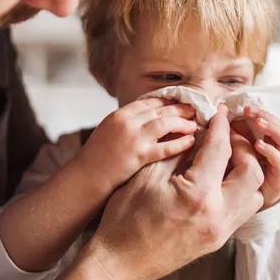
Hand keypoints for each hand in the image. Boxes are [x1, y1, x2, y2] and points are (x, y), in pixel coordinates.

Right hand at [76, 98, 197, 192]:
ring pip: (165, 123)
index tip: (182, 103)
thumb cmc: (96, 160)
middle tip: (195, 110)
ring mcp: (132, 138)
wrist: (84, 178)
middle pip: (160, 109)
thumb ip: (128, 124)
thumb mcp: (109, 132)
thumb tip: (151, 121)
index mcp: (119, 114)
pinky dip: (179, 143)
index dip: (169, 101)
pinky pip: (164, 147)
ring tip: (195, 125)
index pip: (150, 101)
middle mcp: (126, 122)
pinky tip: (190, 142)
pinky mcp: (137, 155)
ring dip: (183, 123)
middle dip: (180, 109)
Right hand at [87, 105, 264, 279]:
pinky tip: (221, 178)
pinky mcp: (217, 240)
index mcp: (198, 196)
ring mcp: (220, 232)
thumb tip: (197, 132)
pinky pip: (241, 211)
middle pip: (252, 172)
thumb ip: (177, 151)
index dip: (220, 126)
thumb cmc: (125, 219)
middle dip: (243, 148)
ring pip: (253, 195)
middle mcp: (217, 216)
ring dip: (246, 172)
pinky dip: (238, 190)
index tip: (219, 112)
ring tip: (227, 156)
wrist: (120, 263)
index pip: (220, 150)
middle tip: (226, 134)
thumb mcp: (147, 175)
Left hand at [241, 105, 279, 209]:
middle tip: (252, 111)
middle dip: (269, 118)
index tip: (247, 107)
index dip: (263, 113)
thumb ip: (233, 135)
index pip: (274, 123)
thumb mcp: (232, 151)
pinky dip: (272, 152)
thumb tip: (223, 114)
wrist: (237, 208)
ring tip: (259, 122)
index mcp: (271, 145)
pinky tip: (259, 145)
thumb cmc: (234, 176)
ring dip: (273, 130)